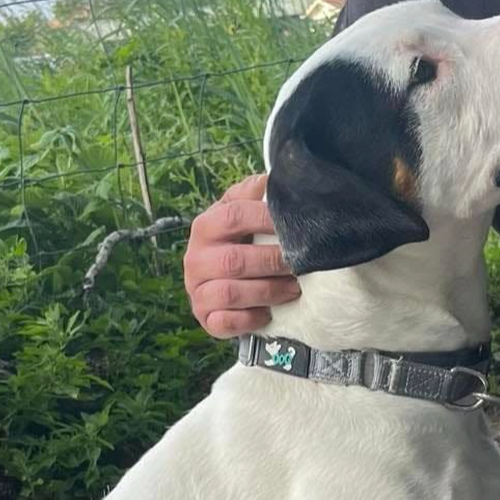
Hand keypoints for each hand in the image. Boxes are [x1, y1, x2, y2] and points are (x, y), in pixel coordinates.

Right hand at [184, 174, 300, 338]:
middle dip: (275, 262)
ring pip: (231, 292)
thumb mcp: (244, 210)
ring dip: (269, 292)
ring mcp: (197, 290)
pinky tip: (268, 314)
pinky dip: (250, 319)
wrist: (221, 278)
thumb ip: (256, 193)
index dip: (266, 219)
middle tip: (304, 263)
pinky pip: (225, 323)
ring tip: (295, 288)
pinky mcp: (206, 318)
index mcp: (206, 226)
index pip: (234, 216)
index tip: (298, 224)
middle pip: (235, 260)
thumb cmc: (240, 240)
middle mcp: (196, 258)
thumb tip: (278, 176)